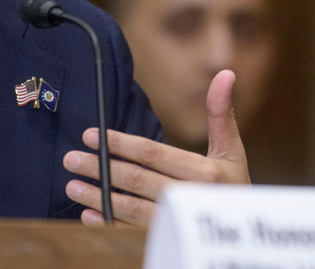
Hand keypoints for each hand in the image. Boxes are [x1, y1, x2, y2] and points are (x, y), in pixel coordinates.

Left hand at [62, 69, 248, 226]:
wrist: (244, 235)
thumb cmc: (233, 186)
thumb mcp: (232, 151)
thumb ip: (221, 114)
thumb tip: (225, 74)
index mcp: (204, 173)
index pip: (152, 154)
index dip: (119, 143)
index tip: (92, 135)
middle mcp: (188, 198)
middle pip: (135, 180)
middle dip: (99, 168)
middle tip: (70, 159)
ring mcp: (176, 223)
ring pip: (129, 208)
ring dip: (98, 196)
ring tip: (72, 185)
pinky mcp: (166, 241)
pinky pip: (131, 232)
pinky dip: (108, 223)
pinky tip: (88, 214)